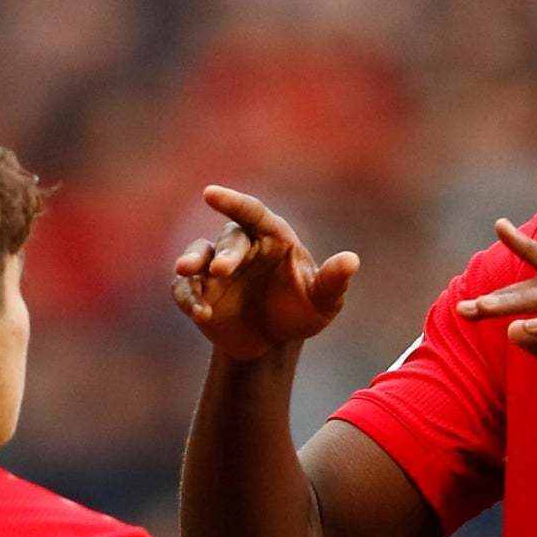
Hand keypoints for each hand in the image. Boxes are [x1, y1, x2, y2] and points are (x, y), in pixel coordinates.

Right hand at [173, 186, 359, 361]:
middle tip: (220, 270)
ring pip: (197, 255)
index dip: (231, 201)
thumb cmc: (301, 312)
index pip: (251, 212)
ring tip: (188, 273)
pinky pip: (185, 288)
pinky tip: (201, 314)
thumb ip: (332, 281)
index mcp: (272, 237)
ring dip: (191, 263)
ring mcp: (216, 269)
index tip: (209, 193)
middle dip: (225, 253)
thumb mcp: (322, 301)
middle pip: (229, 239)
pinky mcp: (200, 291)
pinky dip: (188, 297)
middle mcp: (242, 247)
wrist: (273, 342)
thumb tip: (351, 261)